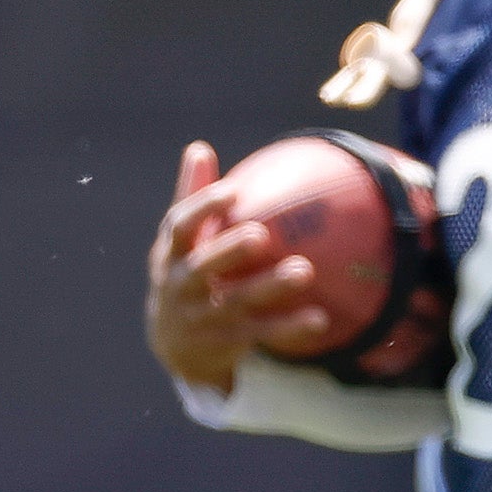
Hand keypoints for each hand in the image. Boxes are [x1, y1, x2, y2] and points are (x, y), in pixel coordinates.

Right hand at [144, 139, 340, 390]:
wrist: (174, 343)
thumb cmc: (184, 272)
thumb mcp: (180, 240)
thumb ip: (191, 197)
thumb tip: (199, 147)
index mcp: (171, 254)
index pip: (180, 228)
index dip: (203, 209)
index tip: (231, 191)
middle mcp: (182, 286)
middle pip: (204, 267)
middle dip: (230, 251)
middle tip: (260, 235)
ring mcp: (203, 317)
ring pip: (237, 302)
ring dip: (270, 287)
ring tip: (303, 270)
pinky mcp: (227, 342)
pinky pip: (261, 334)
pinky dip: (289, 327)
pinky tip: (320, 318)